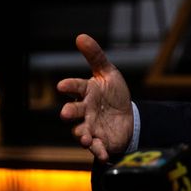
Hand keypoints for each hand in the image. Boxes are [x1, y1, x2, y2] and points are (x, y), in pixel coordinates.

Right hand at [58, 34, 133, 161]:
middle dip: (69, 112)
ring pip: (81, 132)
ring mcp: (91, 127)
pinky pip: (97, 148)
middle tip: (65, 113)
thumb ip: (95, 56)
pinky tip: (103, 154)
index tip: (63, 85)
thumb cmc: (113, 94)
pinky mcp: (100, 141)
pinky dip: (99, 152)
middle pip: (74, 112)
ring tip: (84, 137)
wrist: (127, 118)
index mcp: (86, 92)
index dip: (69, 86)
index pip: (76, 87)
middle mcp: (85, 111)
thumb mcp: (108, 73)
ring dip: (82, 135)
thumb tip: (80, 36)